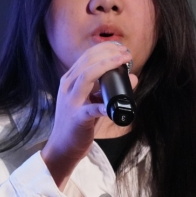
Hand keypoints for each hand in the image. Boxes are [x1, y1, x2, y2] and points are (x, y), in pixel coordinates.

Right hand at [41, 41, 137, 188]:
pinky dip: (104, 105)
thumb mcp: (93, 103)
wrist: (62, 148)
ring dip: (106, 66)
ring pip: (86, 76)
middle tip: (125, 53)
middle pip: (87, 62)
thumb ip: (110, 91)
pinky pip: (92, 109)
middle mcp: (68, 87)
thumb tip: (133, 77)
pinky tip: (114, 104)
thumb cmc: (77, 125)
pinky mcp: (77, 119)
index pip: (86, 57)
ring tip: (122, 61)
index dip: (104, 49)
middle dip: (107, 54)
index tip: (121, 48)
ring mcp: (71, 102)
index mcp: (70, 81)